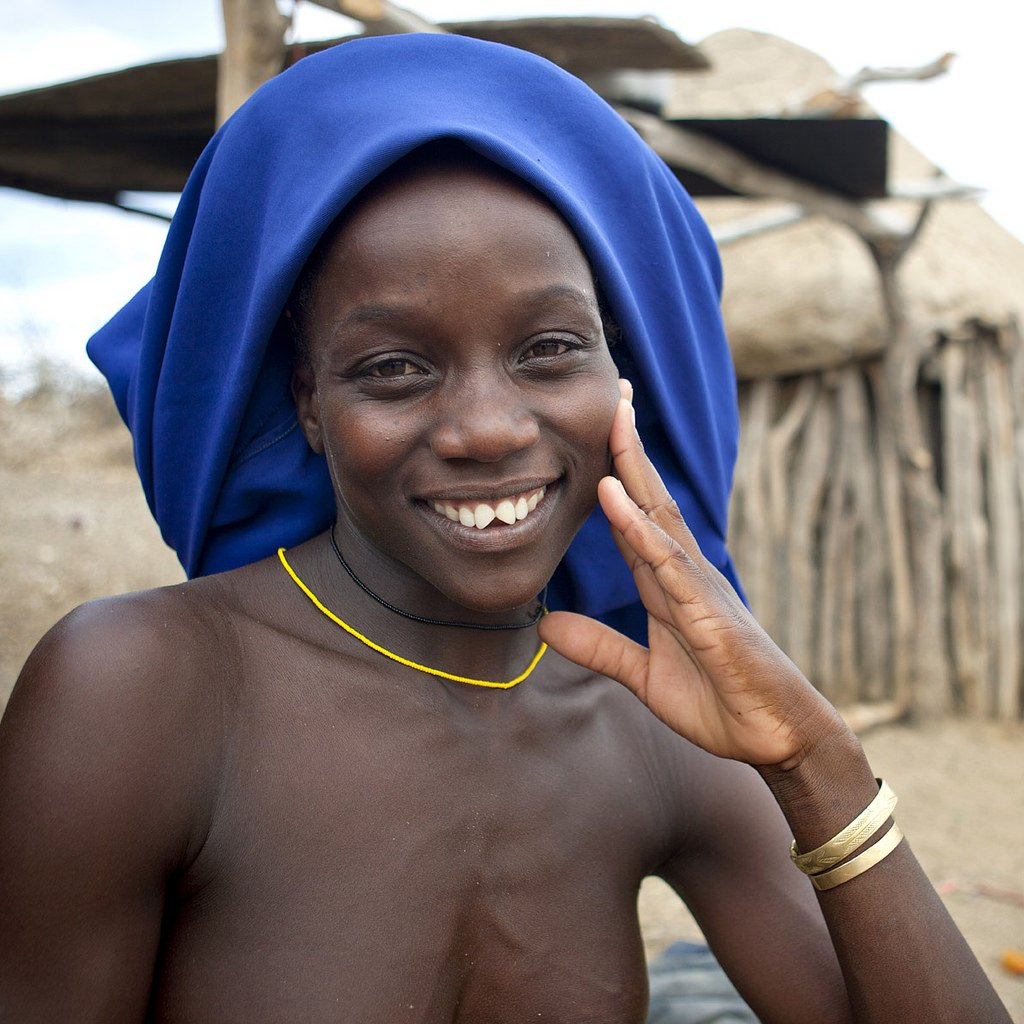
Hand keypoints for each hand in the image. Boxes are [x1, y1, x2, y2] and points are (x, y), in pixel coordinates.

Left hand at [539, 380, 844, 767]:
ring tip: (614, 418)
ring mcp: (699, 588)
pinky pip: (668, 564)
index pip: (635, 517)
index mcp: (667, 584)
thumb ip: (599, 647)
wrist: (776, 738)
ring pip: (660, 516)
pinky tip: (616, 497)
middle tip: (615, 392)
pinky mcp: (709, 613)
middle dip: (629, 446)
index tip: (597, 430)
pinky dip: (639, 528)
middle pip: (651, 498)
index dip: (615, 474)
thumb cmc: (720, 700)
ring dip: (634, 467)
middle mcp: (684, 573)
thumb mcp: (643, 675)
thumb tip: (546, 626)